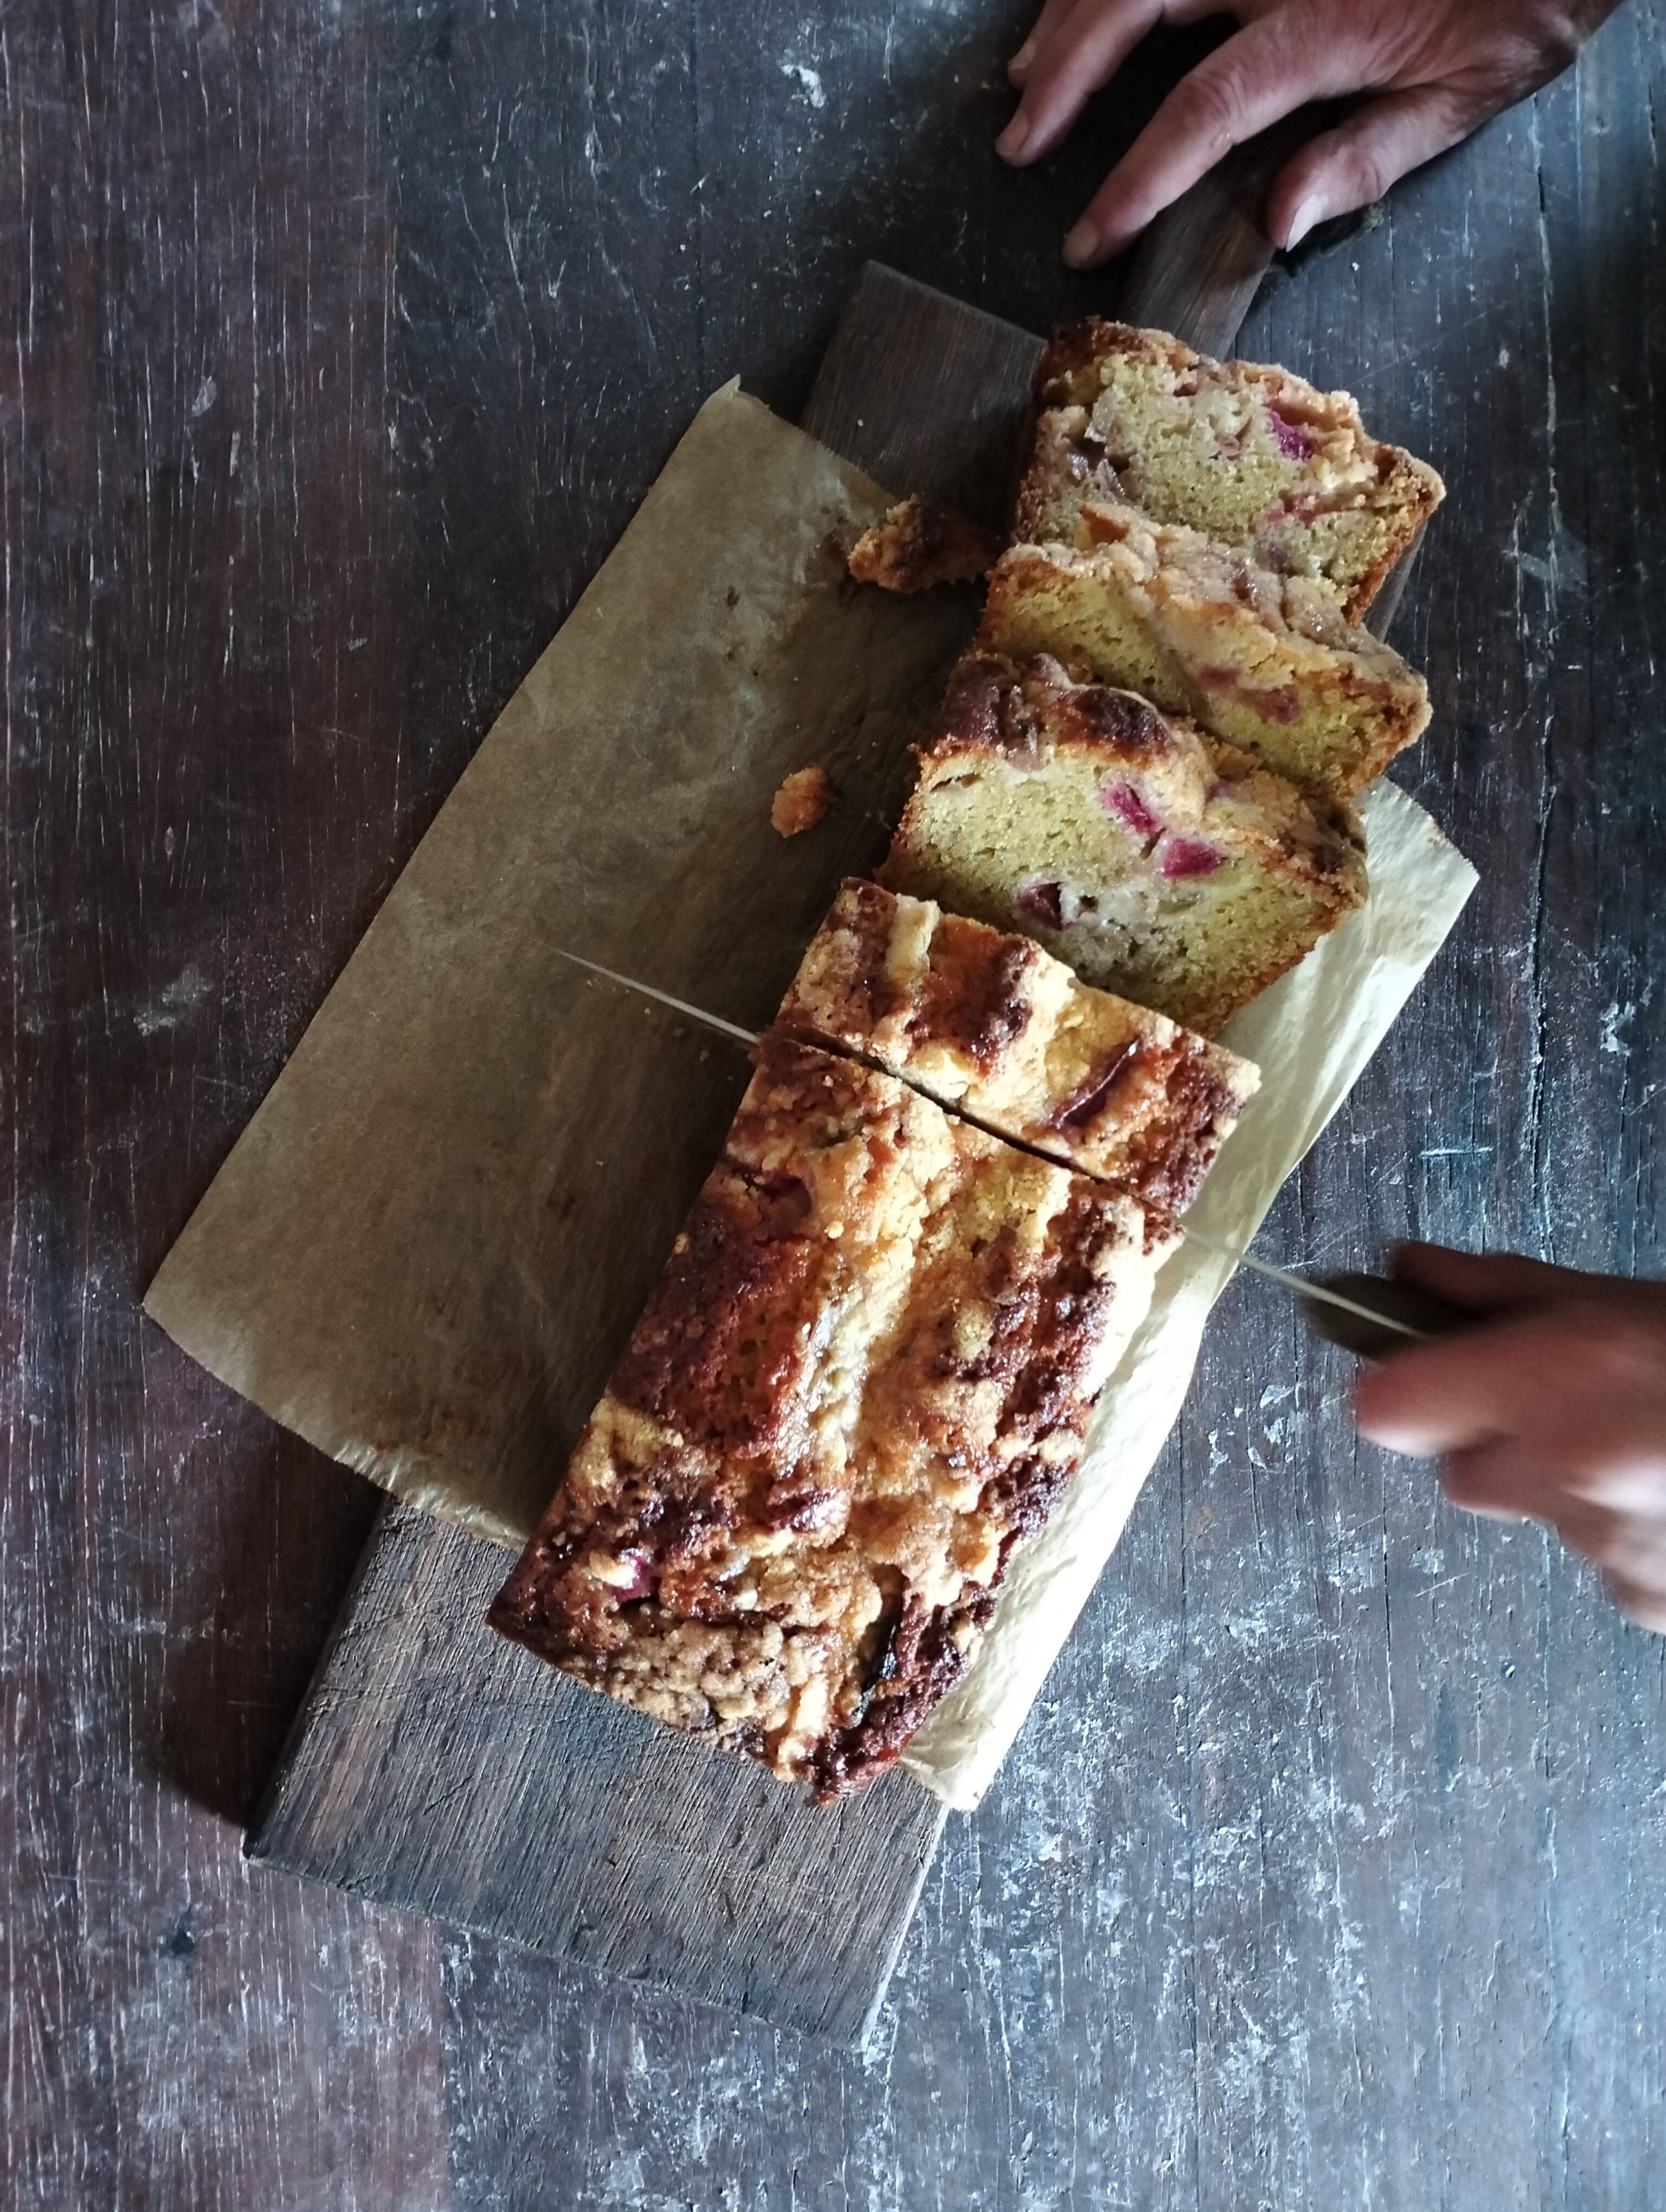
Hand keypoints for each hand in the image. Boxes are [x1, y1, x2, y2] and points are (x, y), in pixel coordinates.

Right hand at [997, 0, 1622, 264]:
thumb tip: (1277, 221)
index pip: (1207, 108)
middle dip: (1066, 75)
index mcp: (1329, 26)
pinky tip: (1074, 5)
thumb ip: (1367, 157)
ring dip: (1068, 17)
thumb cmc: (1521, 1)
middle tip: (1017, 142)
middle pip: (1142, 4)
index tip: (1090, 231)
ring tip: (1023, 79)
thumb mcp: (1466, 96)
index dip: (1137, 174)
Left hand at [1355, 1244, 1665, 1630]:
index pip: (1387, 1410)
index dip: (1403, 1384)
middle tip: (1584, 1396)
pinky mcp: (1655, 1607)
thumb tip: (1407, 1273)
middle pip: (1462, 1472)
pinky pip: (1609, 1561)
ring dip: (1581, 1480)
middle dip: (1502, 1435)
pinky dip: (1639, 1527)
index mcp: (1560, 1380)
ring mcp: (1614, 1554)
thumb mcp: (1635, 1295)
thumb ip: (1507, 1290)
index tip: (1433, 1360)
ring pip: (1545, 1516)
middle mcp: (1569, 1475)